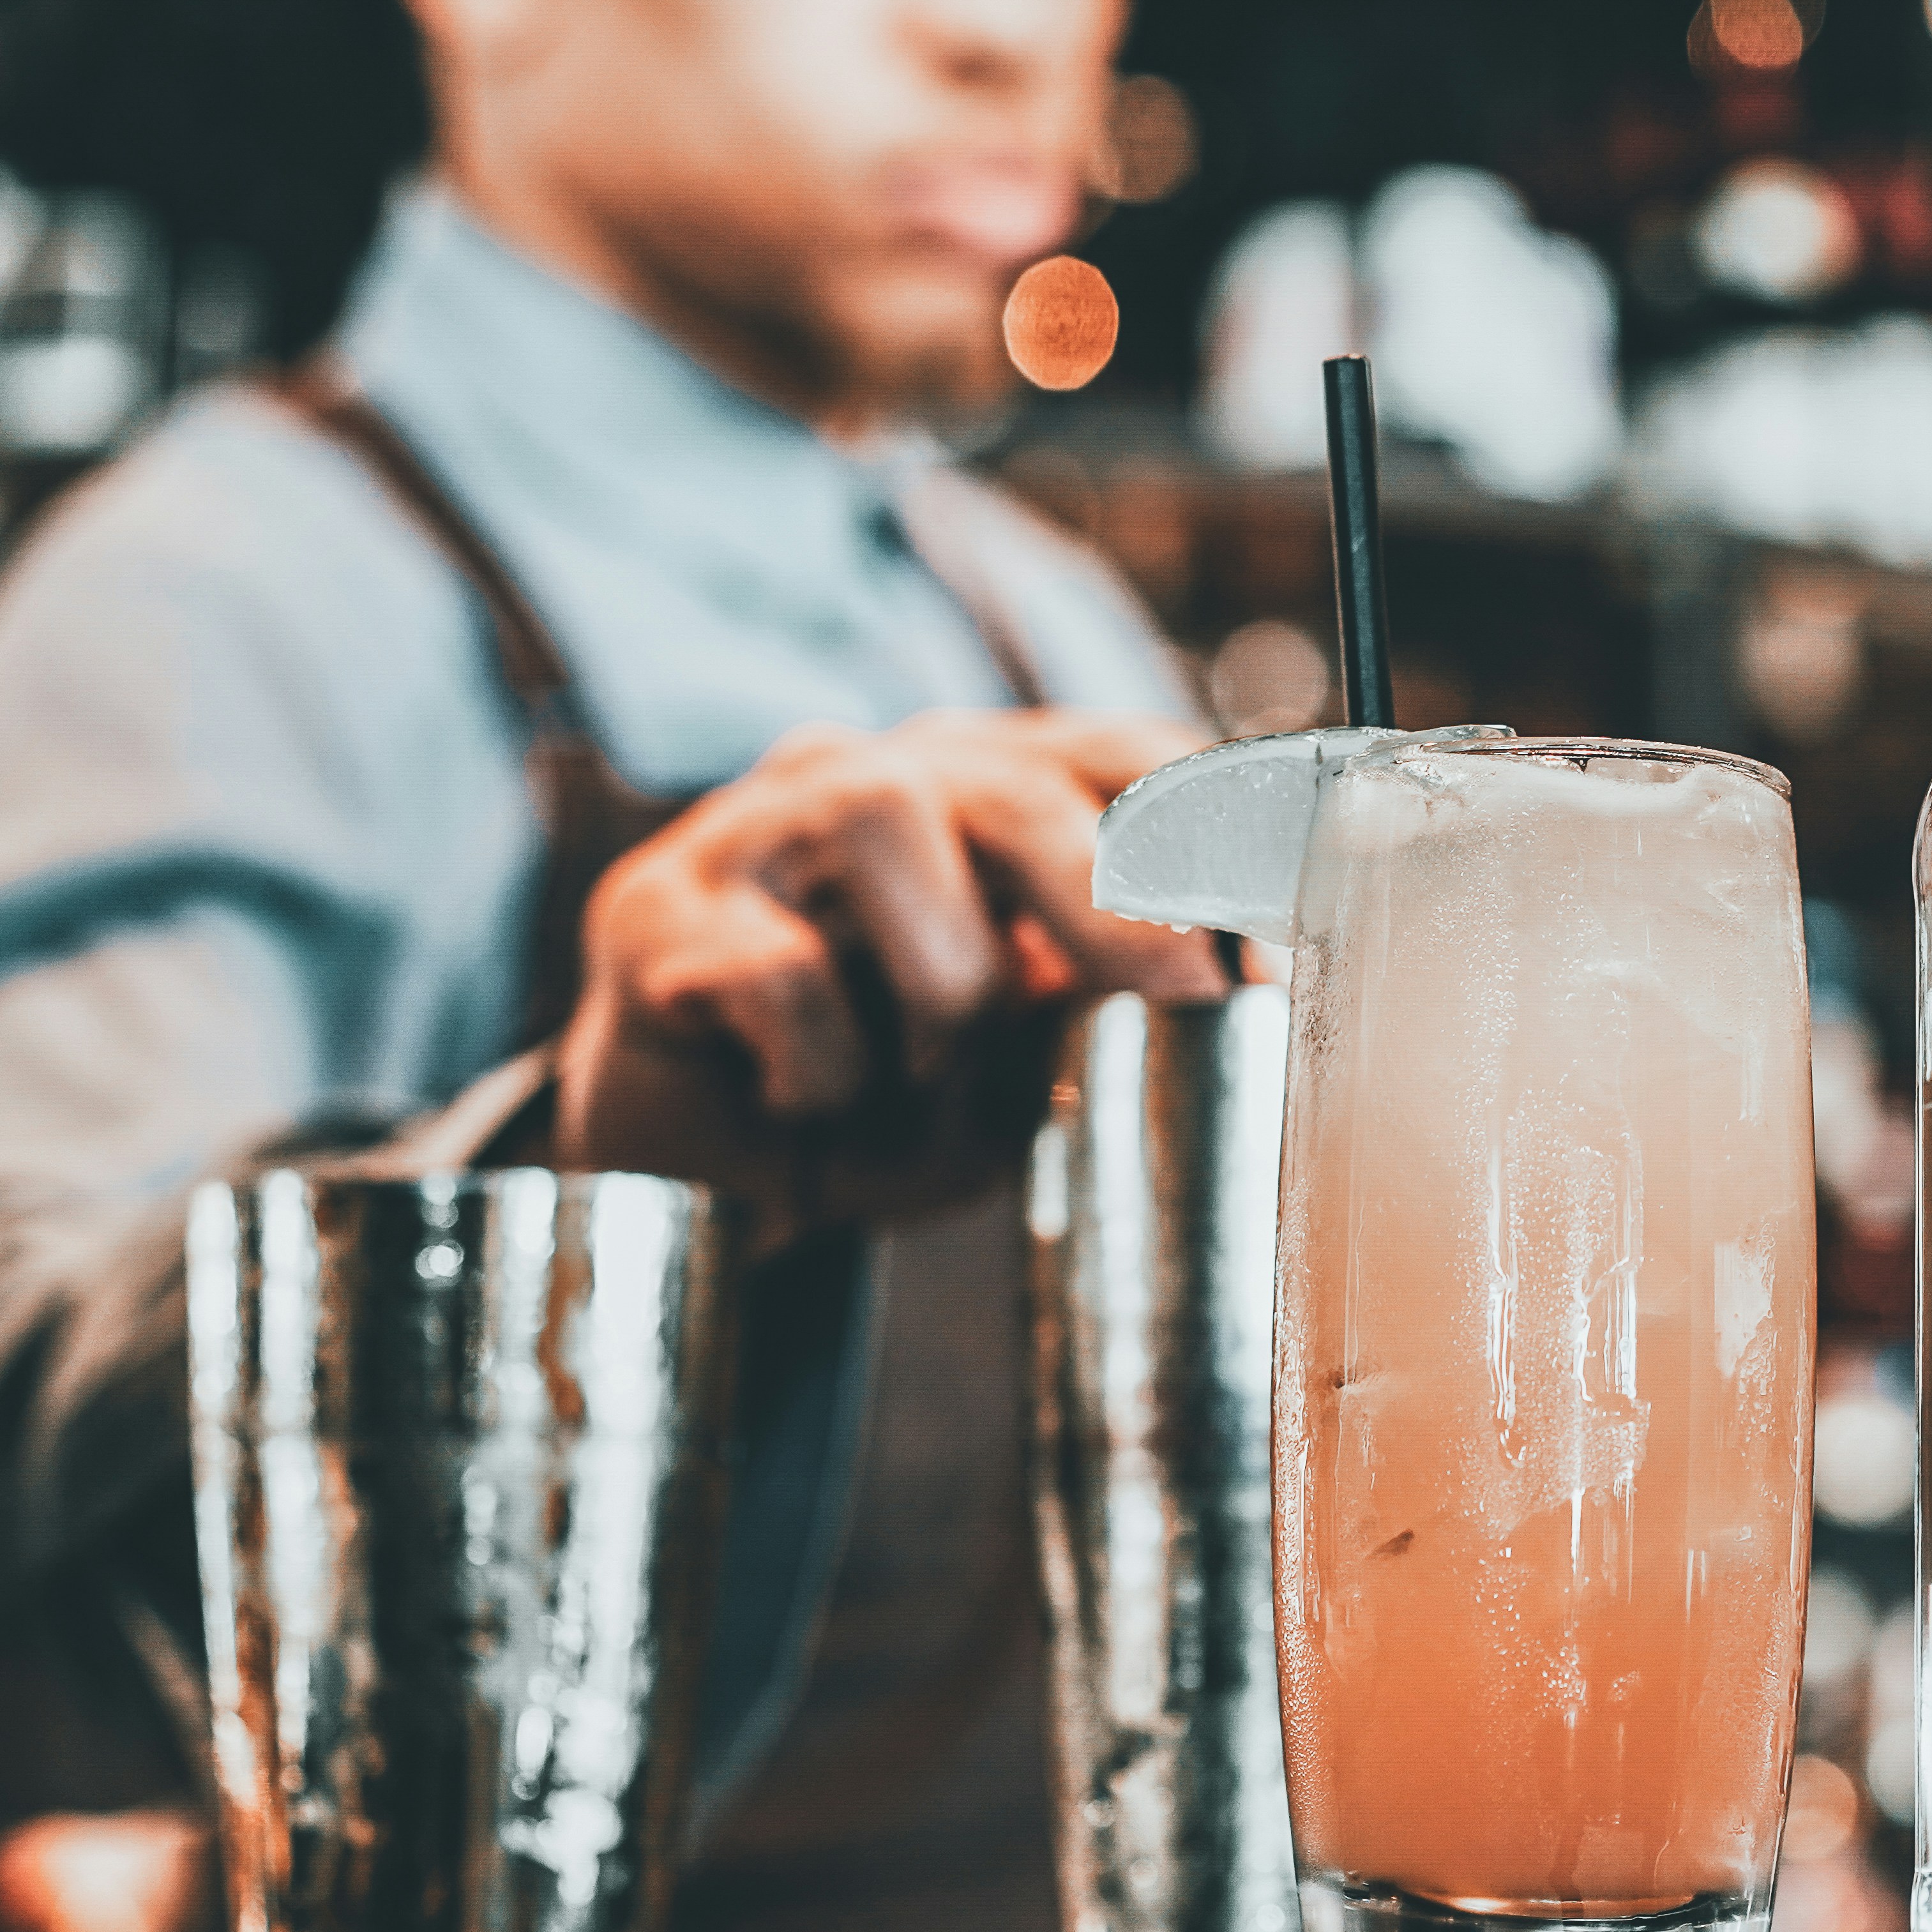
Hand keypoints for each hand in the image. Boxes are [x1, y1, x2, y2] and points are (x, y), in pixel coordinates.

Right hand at [553, 709, 1223, 1246]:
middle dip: (1104, 886)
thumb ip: (1117, 994)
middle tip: (1183, 986)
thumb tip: (1253, 977)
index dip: (1206, 814)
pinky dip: (822, 1066)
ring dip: (940, 984)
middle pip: (1004, 779)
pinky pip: (775, 971)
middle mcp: (871, 774)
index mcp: (986, 787)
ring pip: (882, 827)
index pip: (1114, 752)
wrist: (714, 1179)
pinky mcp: (651, 911)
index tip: (1280, 911)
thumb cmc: (895, 1096)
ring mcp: (752, 828)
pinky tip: (806, 1101)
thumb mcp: (1035, 1050)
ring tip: (920, 1068)